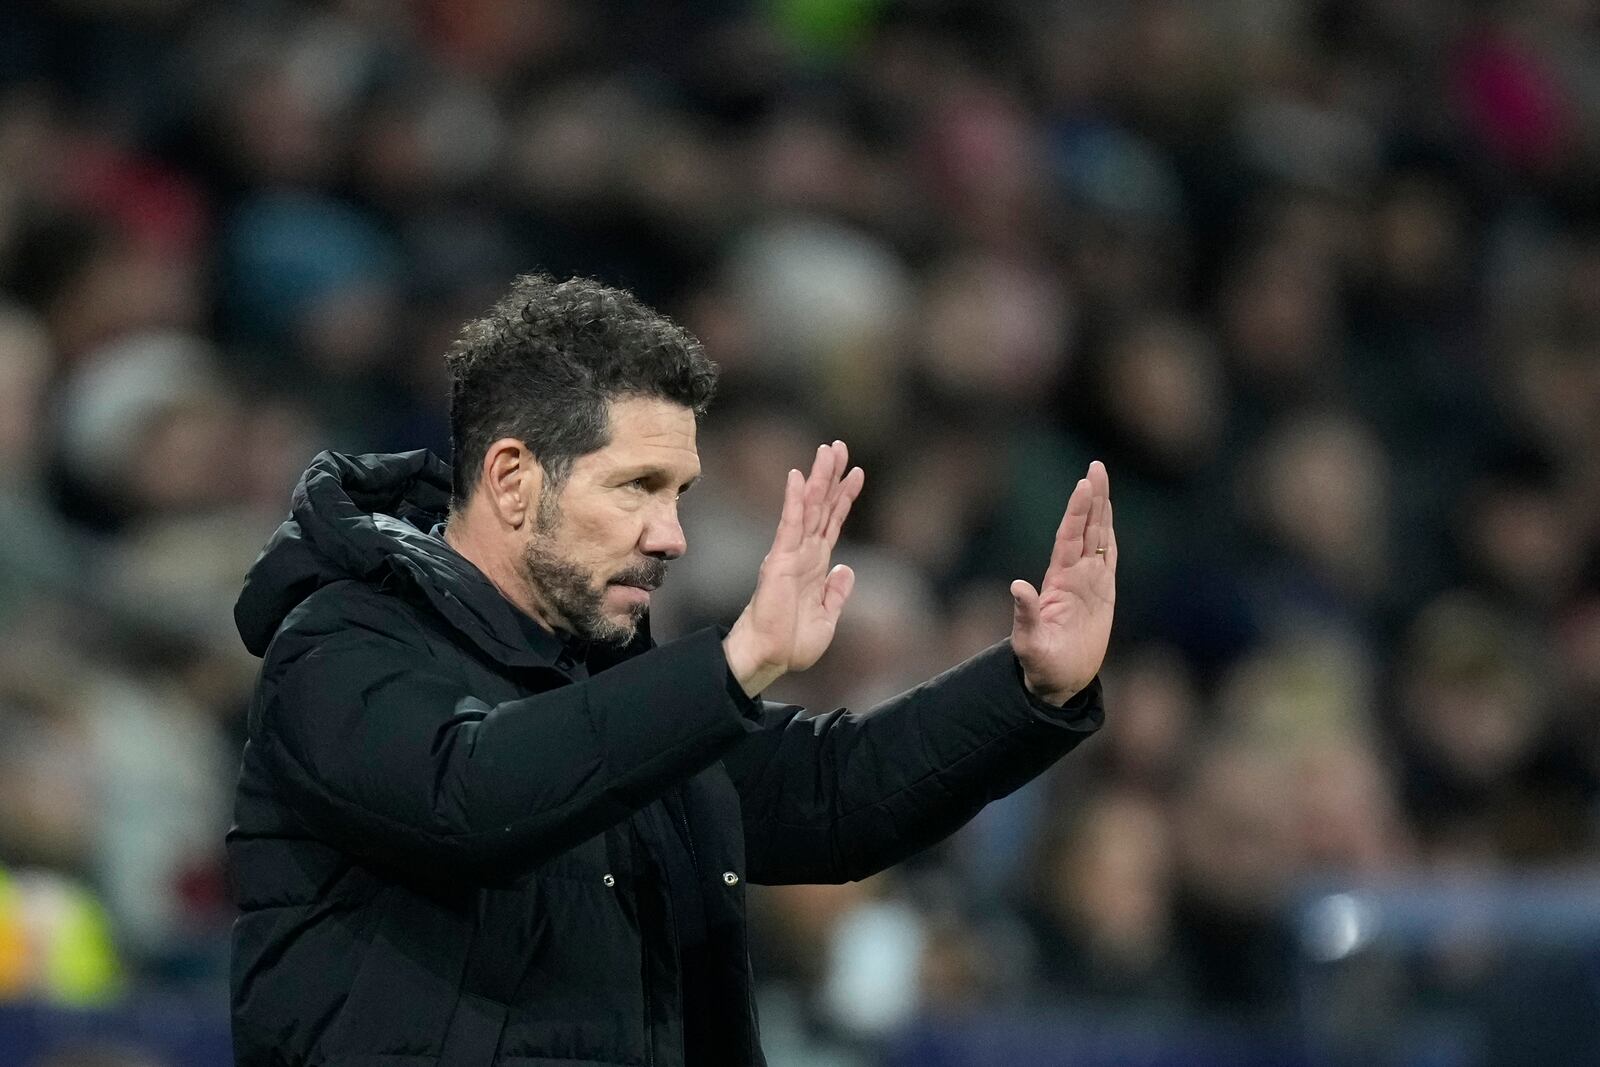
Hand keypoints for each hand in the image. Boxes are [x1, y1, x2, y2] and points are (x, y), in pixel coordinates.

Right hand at [724, 441, 863, 696]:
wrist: (770, 657)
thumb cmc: (792, 643)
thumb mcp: (827, 617)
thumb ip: (837, 592)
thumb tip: (847, 567)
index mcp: (815, 566)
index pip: (832, 523)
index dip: (844, 497)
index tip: (856, 472)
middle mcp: (803, 554)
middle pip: (821, 506)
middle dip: (831, 476)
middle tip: (839, 446)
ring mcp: (791, 554)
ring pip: (809, 508)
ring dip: (819, 478)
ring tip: (828, 450)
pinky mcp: (779, 560)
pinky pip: (789, 524)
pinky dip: (795, 500)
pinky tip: (798, 476)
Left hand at [1010, 460, 1115, 704]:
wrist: (1056, 681)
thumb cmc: (1040, 665)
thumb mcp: (1028, 642)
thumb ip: (1025, 614)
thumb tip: (1017, 586)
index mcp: (1058, 582)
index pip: (1069, 538)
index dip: (1077, 511)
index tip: (1084, 484)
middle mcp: (1073, 577)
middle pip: (1085, 529)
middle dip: (1092, 498)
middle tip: (1097, 467)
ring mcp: (1088, 584)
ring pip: (1097, 539)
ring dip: (1101, 511)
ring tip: (1102, 480)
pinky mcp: (1102, 595)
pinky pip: (1107, 560)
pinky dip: (1108, 538)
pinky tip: (1108, 519)